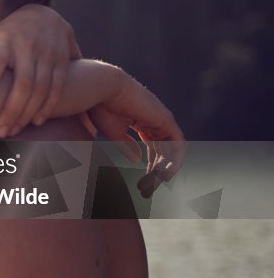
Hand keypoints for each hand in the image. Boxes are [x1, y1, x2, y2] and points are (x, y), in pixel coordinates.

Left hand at [0, 4, 81, 137]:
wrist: (43, 14)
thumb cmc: (7, 35)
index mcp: (3, 41)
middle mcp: (26, 46)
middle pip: (22, 82)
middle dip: (11, 110)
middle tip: (0, 133)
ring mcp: (46, 53)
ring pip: (41, 88)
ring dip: (28, 112)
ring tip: (13, 130)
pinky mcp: (62, 59)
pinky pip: (57, 86)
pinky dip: (48, 105)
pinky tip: (37, 120)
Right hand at [87, 75, 185, 197]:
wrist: (103, 88)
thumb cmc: (101, 106)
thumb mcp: (111, 131)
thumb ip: (124, 145)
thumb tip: (136, 160)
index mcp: (142, 120)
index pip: (153, 146)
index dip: (151, 164)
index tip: (144, 182)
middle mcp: (155, 119)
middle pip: (163, 150)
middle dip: (157, 171)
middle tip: (147, 189)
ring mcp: (162, 119)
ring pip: (171, 150)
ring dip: (163, 170)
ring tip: (153, 185)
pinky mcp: (166, 120)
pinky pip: (178, 145)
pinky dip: (174, 161)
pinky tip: (163, 175)